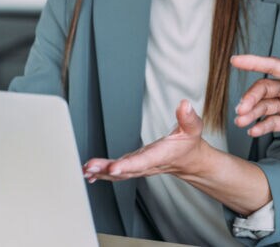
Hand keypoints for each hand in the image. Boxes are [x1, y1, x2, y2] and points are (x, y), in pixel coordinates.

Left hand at [83, 99, 209, 181]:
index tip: (114, 167)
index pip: (144, 161)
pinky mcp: (135, 167)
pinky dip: (103, 174)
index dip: (128, 165)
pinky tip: (90, 174)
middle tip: (89, 167)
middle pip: (126, 169)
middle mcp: (148, 164)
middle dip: (107, 169)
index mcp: (161, 155)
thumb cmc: (189, 144)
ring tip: (85, 170)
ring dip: (101, 172)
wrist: (190, 161)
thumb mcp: (193, 128)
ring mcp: (140, 168)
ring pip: (120, 173)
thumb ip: (188, 117)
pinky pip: (118, 174)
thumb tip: (184, 104)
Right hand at [231, 55, 279, 140]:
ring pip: (264, 107)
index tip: (235, 60)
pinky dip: (261, 127)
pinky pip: (272, 123)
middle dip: (250, 97)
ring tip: (241, 122)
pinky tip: (253, 131)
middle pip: (263, 89)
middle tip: (242, 109)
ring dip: (251, 113)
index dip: (254, 62)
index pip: (273, 66)